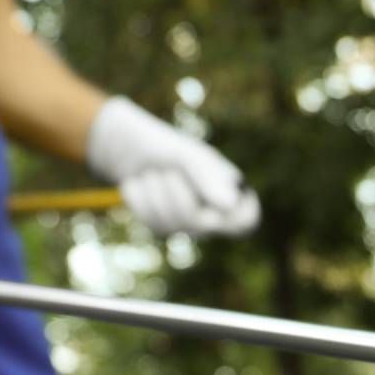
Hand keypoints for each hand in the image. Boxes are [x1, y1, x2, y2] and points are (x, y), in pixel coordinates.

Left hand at [86, 97, 259, 237]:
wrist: (128, 148)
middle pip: (201, 225)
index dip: (240, 219)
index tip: (223, 205)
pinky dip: (141, 200)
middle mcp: (212, 212)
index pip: (247, 220)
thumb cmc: (165, 146)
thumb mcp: (187, 155)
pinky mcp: (163, 229)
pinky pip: (153, 224)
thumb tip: (230, 206)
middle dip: (178, 196)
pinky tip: (139, 185)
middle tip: (168, 172)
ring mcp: (188, 224)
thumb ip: (208, 178)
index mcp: (228, 191)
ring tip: (152, 173)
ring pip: (173, 225)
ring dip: (156, 193)